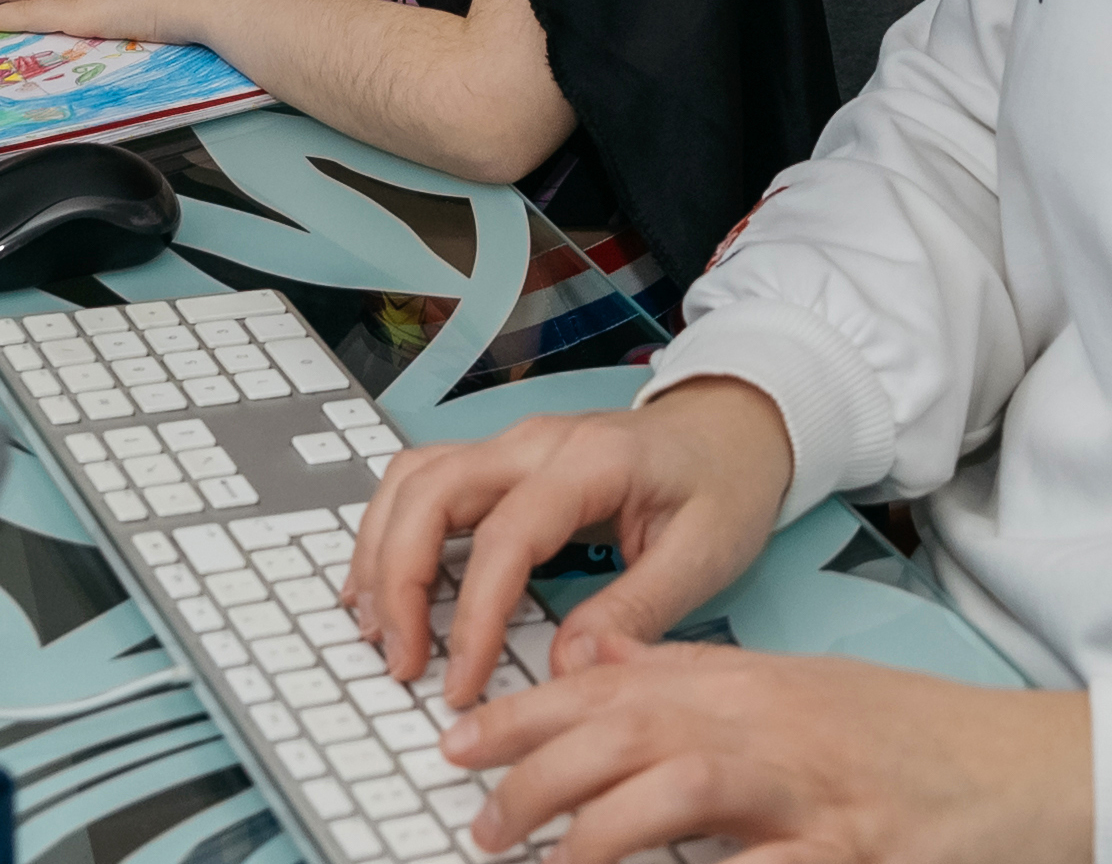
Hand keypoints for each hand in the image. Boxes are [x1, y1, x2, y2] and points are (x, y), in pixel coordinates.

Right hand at [346, 379, 791, 710]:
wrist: (735, 428)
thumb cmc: (724, 485)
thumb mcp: (704, 556)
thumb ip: (634, 611)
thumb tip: (566, 668)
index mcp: (592, 462)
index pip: (505, 537)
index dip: (473, 618)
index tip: (462, 682)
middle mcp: (536, 442)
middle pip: (431, 493)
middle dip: (397, 580)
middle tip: (401, 660)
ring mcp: (512, 444)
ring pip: (411, 480)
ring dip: (380, 552)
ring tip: (376, 628)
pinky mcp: (500, 461)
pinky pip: (423, 483)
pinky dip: (391, 532)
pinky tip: (384, 586)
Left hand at [439, 646, 1094, 863]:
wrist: (1030, 768)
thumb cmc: (910, 737)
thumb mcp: (794, 690)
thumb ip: (694, 679)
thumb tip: (597, 667)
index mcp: (751, 685)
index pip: (613, 687)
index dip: (524, 716)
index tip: (456, 745)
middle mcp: (772, 726)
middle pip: (628, 734)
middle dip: (537, 777)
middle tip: (483, 824)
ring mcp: (814, 792)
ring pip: (682, 791)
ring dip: (598, 833)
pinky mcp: (855, 852)